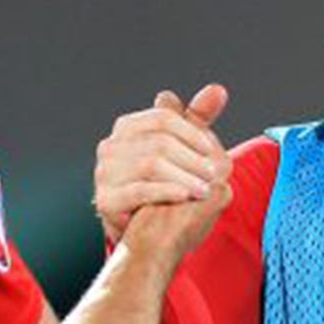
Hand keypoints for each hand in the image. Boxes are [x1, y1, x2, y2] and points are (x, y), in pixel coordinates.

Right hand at [94, 83, 230, 243]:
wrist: (141, 233)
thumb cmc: (163, 185)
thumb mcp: (180, 150)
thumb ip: (196, 120)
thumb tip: (218, 90)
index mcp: (127, 127)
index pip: (163, 118)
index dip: (191, 133)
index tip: (211, 150)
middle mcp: (110, 146)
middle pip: (158, 141)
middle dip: (191, 158)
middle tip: (213, 174)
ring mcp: (105, 173)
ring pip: (150, 165)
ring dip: (184, 176)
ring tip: (204, 189)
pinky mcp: (105, 199)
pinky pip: (139, 190)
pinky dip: (166, 191)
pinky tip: (185, 196)